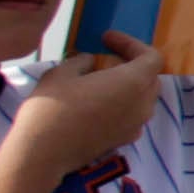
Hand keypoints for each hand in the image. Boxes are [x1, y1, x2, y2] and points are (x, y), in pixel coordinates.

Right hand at [1, 34, 163, 183]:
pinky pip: (133, 116)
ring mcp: (135, 126)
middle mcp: (142, 105)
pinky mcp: (123, 141)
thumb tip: (90, 62)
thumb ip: (82, 62)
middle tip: (107, 56)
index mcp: (134, 83)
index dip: (132, 44)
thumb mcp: (62, 73)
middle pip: (151, 77)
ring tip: (103, 78)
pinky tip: (100, 102)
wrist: (42, 154)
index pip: (151, 57)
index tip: (106, 39)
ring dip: (129, 85)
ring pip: (144, 98)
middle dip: (133, 63)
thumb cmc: (52, 108)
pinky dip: (124, 104)